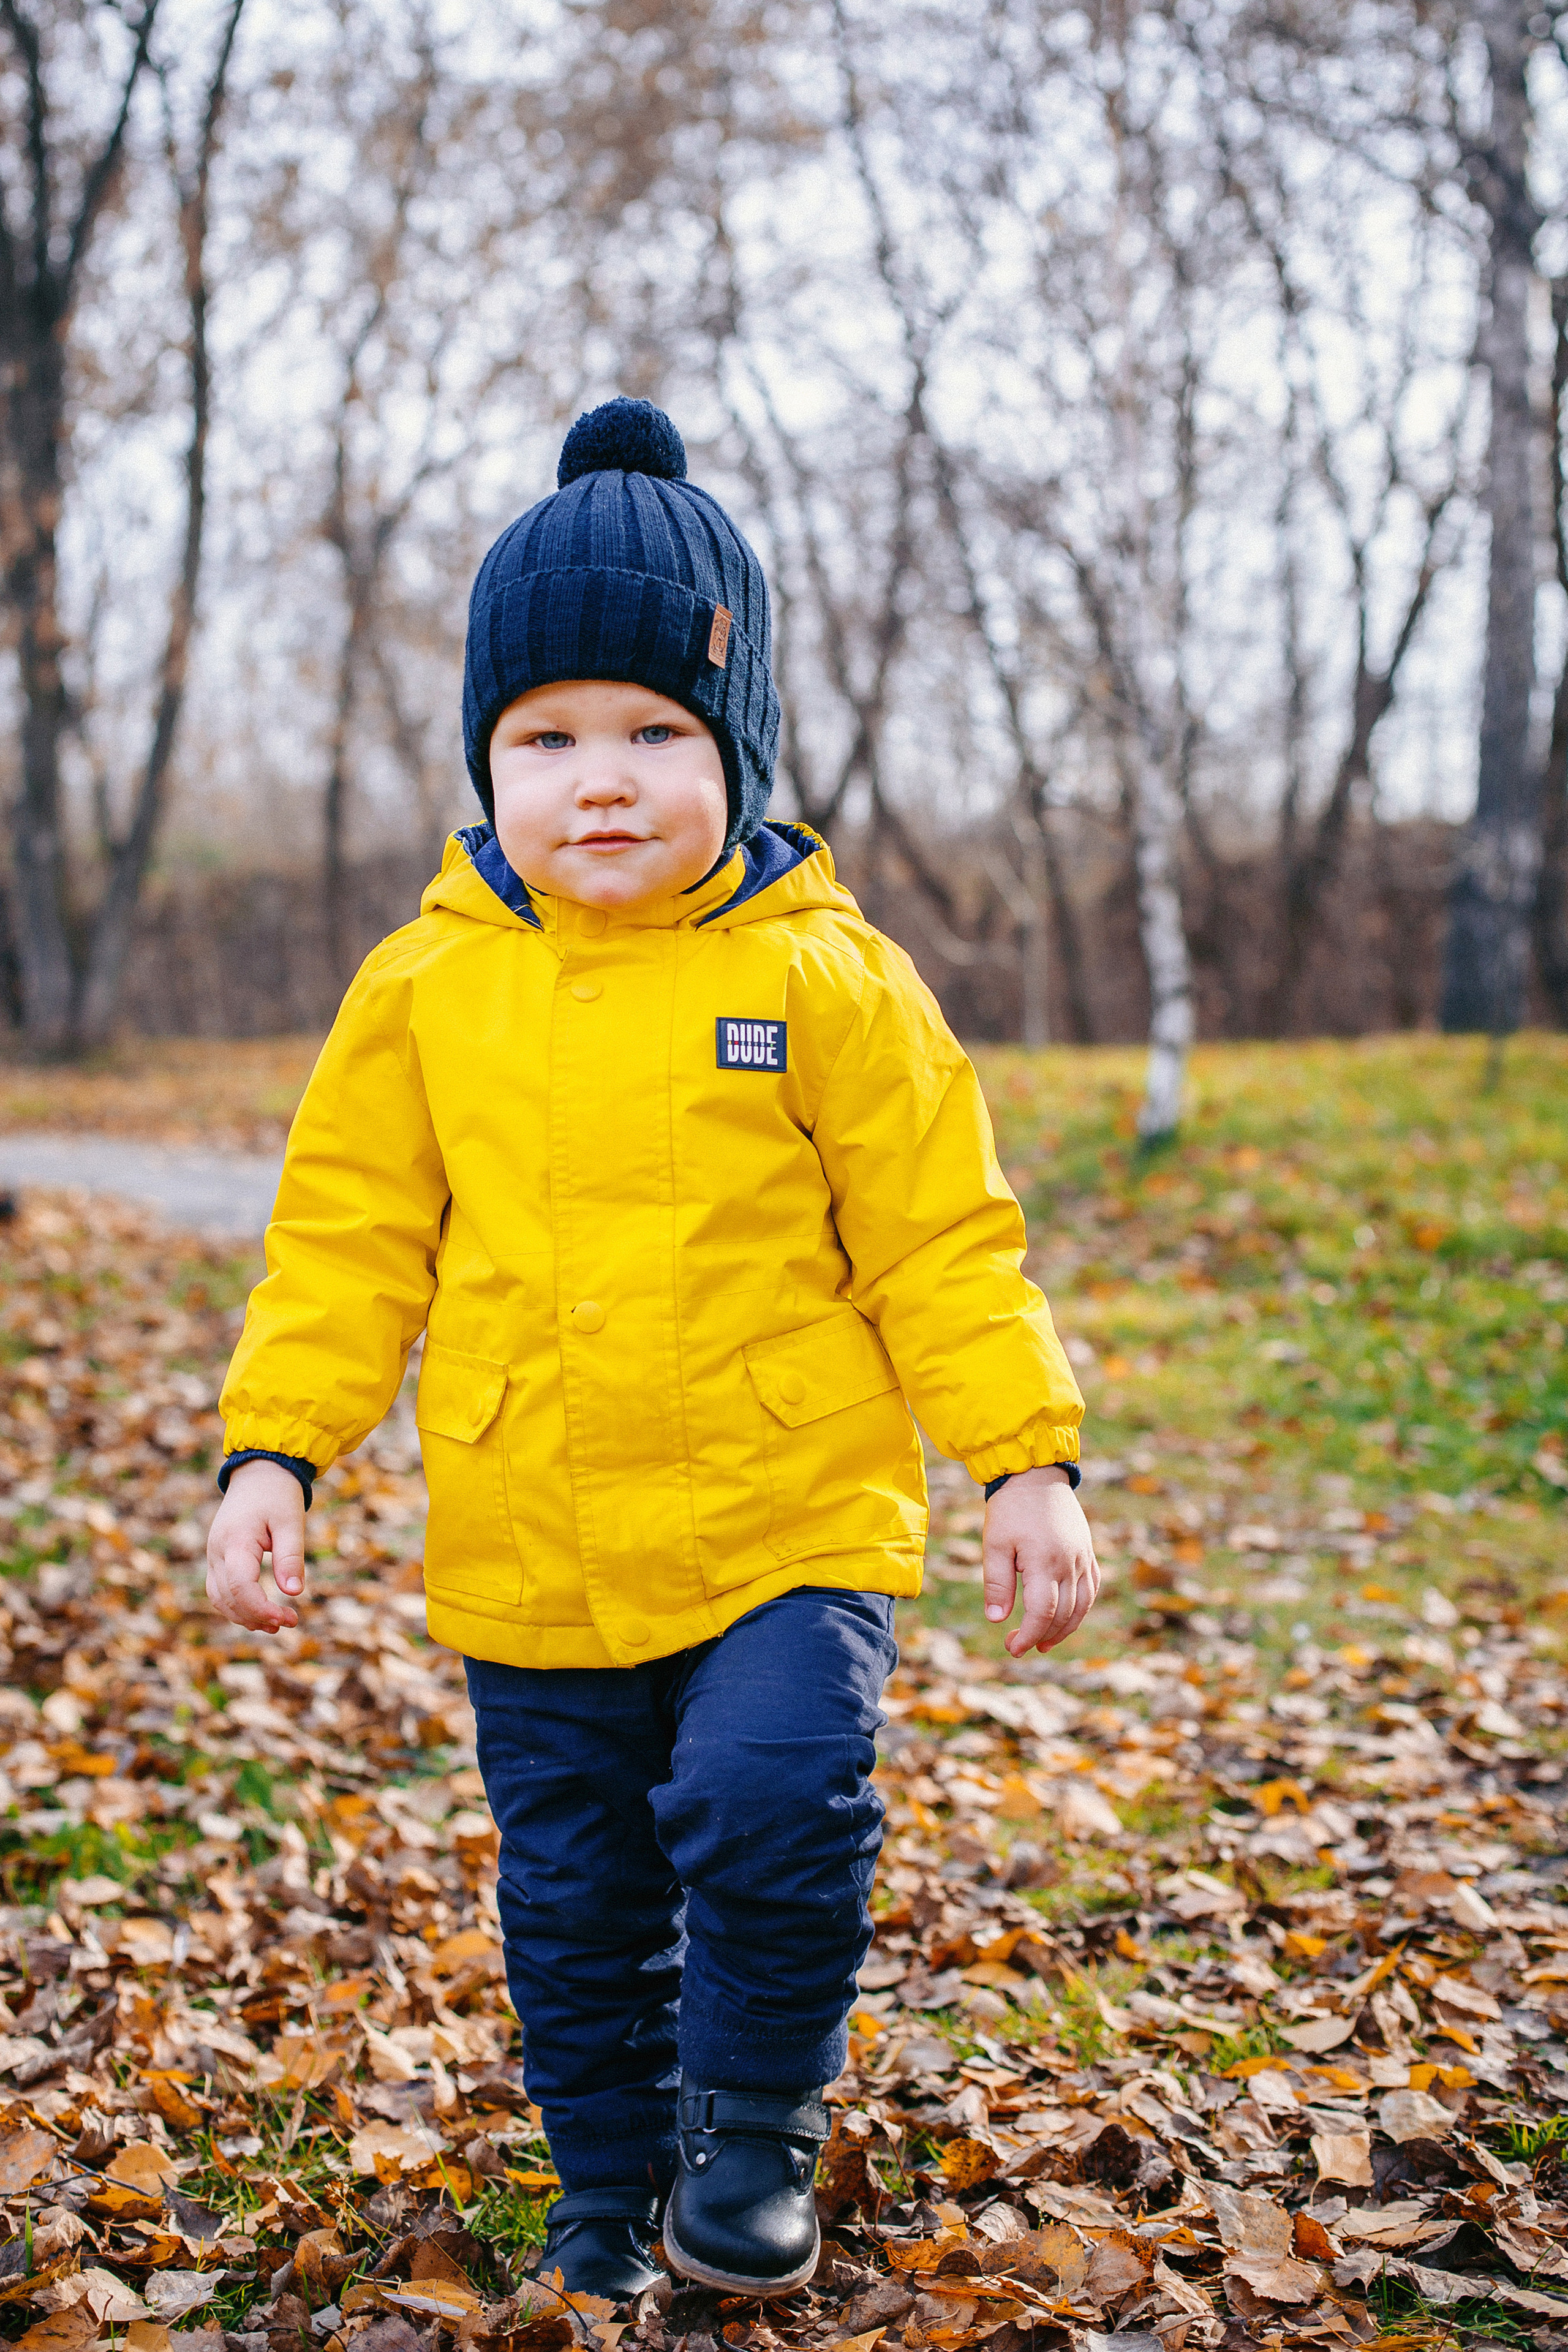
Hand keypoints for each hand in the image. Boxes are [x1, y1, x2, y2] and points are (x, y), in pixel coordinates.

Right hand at [206, 1459, 307, 1633]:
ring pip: (220, 1598)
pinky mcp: (217, 1557)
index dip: (261, 1609)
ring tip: (276, 1624)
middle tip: (291, 1622)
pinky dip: (237, 1606)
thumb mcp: (291, 1521)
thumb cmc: (277, 1495)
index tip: (287, 1618)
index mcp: (235, 1541)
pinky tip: (260, 1612)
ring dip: (245, 1616)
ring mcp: (213, 1555)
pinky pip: (219, 1590)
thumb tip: (294, 1593)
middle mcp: (217, 1551)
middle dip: (257, 1617)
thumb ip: (291, 1557)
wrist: (258, 1473)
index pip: (240, 1587)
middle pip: (228, 1598)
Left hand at [981, 1465, 1100, 1656]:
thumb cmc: (1010, 1509)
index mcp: (1044, 1561)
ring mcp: (1082, 1557)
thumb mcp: (995, 1544)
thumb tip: (996, 1619)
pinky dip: (1081, 1608)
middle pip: (1063, 1613)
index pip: (1042, 1612)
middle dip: (1042, 1635)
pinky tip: (1067, 1618)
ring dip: (1065, 1629)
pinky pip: (1091, 1588)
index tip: (1013, 1648)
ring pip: (1082, 1605)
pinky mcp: (1087, 1551)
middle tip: (1019, 1646)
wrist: (1036, 1474)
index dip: (1029, 1635)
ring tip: (1044, 1643)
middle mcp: (1069, 1562)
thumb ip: (997, 1583)